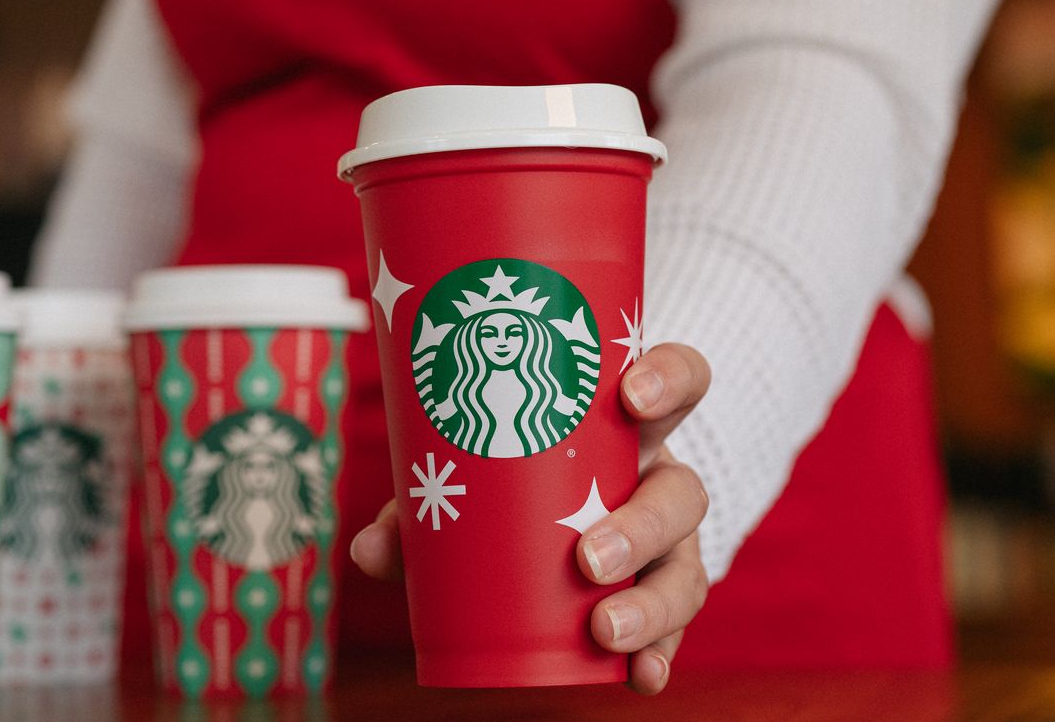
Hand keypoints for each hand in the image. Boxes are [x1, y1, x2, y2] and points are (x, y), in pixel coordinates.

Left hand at [349, 342, 712, 694]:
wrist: (549, 523)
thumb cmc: (511, 480)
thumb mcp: (474, 479)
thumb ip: (422, 509)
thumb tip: (367, 549)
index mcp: (625, 427)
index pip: (679, 381)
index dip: (669, 379)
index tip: (630, 395)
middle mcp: (659, 482)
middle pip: (683, 493)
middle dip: (642, 525)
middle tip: (587, 559)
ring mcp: (670, 545)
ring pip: (687, 569)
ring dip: (652, 603)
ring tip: (604, 629)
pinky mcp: (662, 596)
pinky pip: (676, 629)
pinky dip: (660, 653)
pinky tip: (641, 675)